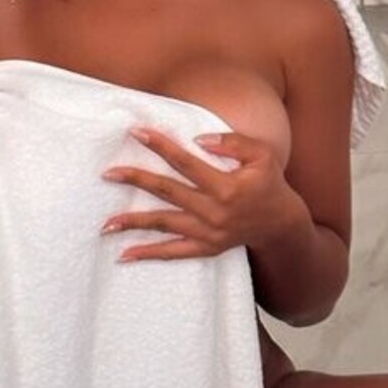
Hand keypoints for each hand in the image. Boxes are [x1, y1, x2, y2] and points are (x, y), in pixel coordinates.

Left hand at [100, 127, 290, 262]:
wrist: (281, 224)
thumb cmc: (270, 183)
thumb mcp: (261, 155)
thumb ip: (233, 143)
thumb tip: (198, 140)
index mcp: (226, 186)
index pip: (185, 162)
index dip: (161, 146)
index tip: (137, 132)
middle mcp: (214, 211)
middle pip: (167, 192)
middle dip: (136, 181)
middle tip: (109, 174)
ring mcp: (208, 233)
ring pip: (164, 225)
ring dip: (133, 223)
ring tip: (105, 223)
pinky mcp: (206, 248)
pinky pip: (173, 253)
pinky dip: (148, 254)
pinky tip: (125, 255)